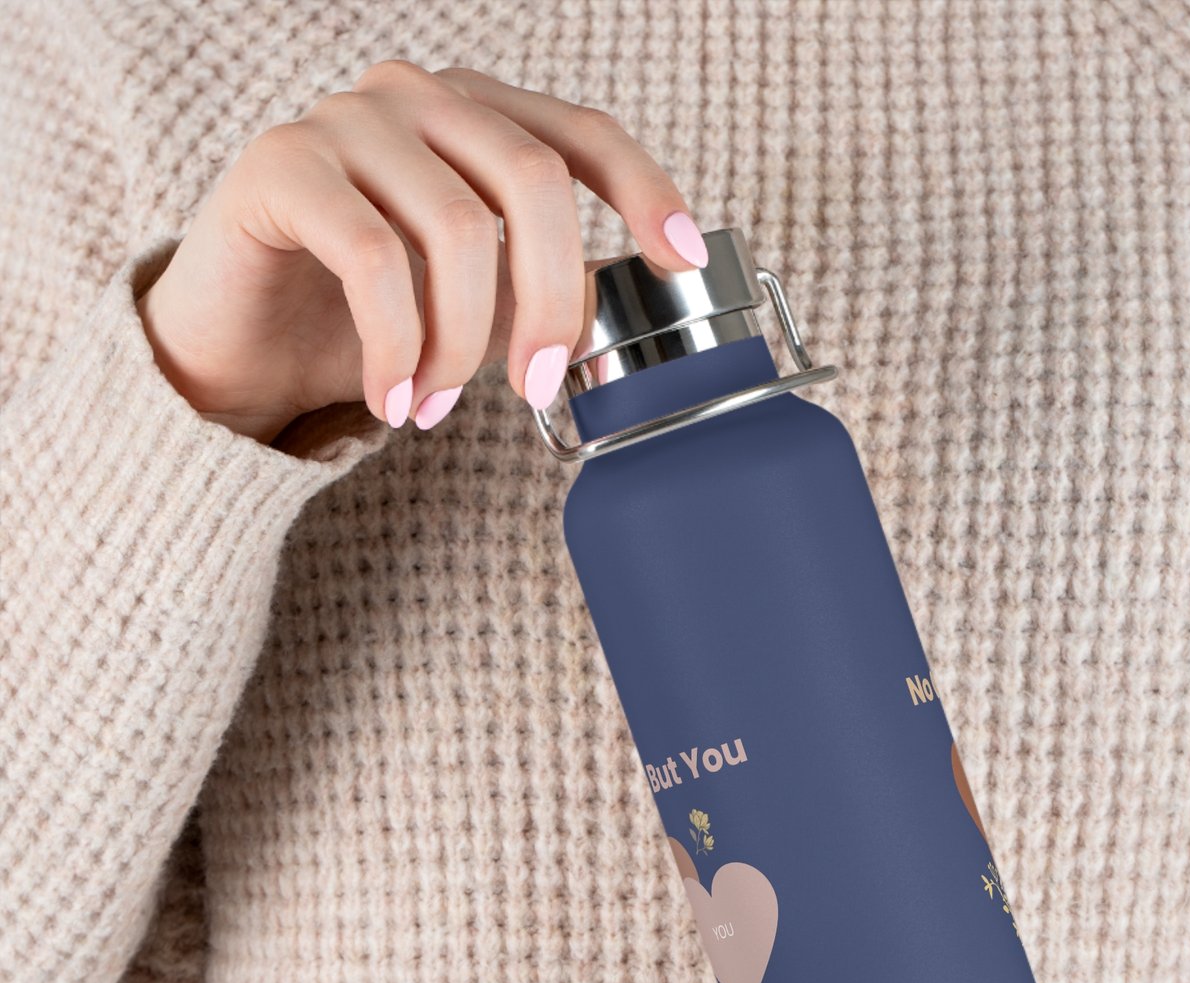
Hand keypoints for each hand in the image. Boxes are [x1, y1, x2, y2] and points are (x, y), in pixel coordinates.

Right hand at [136, 60, 706, 441]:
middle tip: (538, 387)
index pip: (581, 134)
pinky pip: (374, 259)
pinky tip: (394, 400)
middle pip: (533, 180)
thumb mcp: (477, 307)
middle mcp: (417, 97)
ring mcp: (346, 119)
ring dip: (459, 344)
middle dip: (550, 301)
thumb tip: (626, 307)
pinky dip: (399, 346)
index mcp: (476, 118)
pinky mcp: (281, 164)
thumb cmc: (365, 321)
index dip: (644, 190)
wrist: (239, 348)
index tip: (682, 260)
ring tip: (437, 409)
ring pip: (457, 228)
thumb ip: (541, 288)